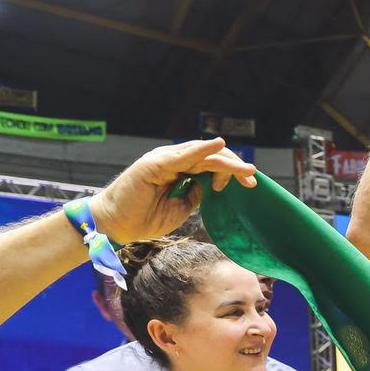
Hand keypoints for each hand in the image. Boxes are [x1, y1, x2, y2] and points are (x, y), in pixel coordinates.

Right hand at [90, 138, 256, 244]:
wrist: (116, 224)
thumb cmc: (144, 217)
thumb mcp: (182, 208)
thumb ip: (196, 195)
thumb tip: (212, 186)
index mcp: (180, 170)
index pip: (212, 164)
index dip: (232, 172)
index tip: (249, 186)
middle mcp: (173, 161)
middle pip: (211, 156)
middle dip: (234, 167)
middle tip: (252, 180)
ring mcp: (164, 160)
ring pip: (202, 154)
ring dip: (226, 160)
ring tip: (246, 169)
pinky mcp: (155, 164)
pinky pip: (183, 155)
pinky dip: (202, 149)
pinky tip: (218, 146)